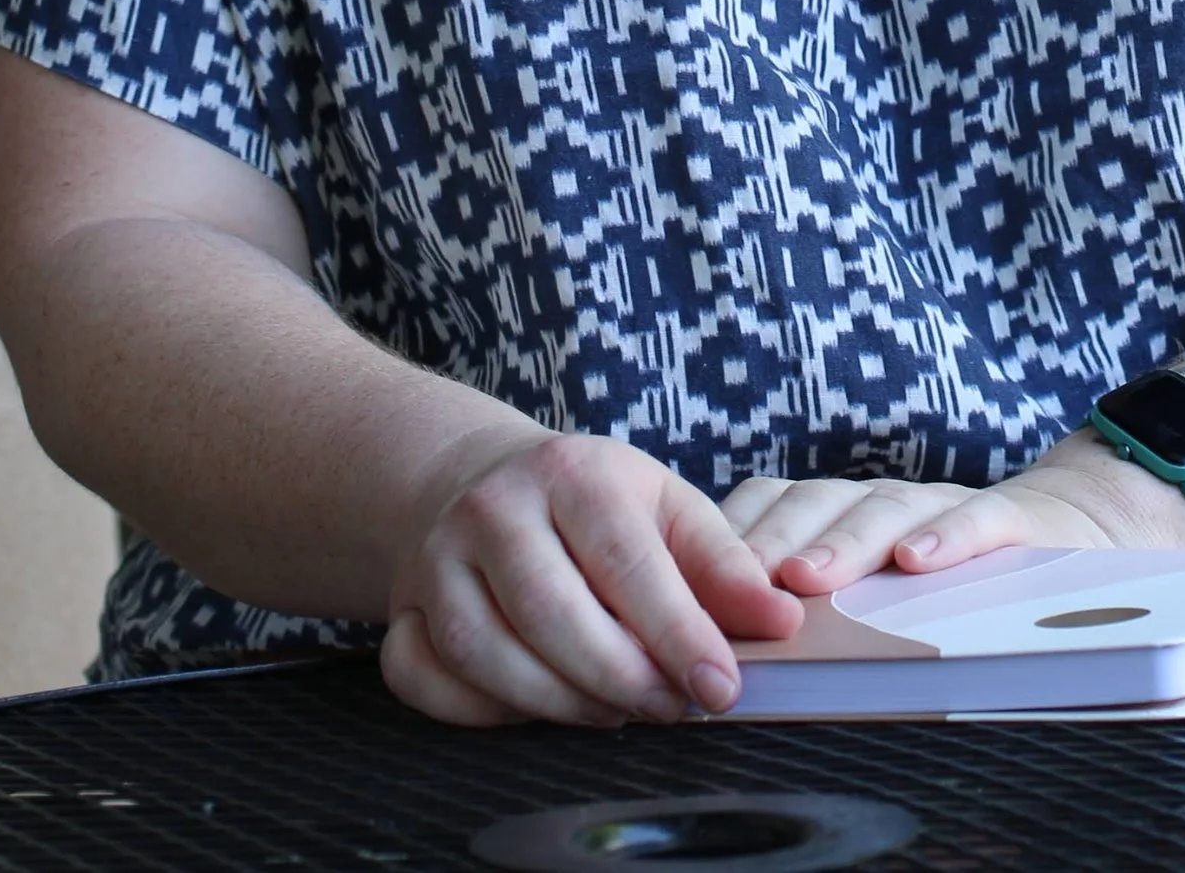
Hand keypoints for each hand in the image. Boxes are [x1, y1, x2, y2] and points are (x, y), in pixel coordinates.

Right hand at [382, 424, 803, 729]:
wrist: (482, 483)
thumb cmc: (594, 506)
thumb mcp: (666, 508)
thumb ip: (725, 565)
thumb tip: (783, 621)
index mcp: (572, 472)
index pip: (627, 562)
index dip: (678, 633)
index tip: (720, 688)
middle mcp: (495, 508)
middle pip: (552, 613)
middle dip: (621, 679)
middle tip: (670, 710)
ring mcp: (437, 558)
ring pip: (486, 654)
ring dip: (558, 704)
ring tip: (616, 712)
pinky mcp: (401, 607)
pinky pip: (424, 679)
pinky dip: (478, 712)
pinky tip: (533, 709)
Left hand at [722, 436, 1184, 595]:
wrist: (1080, 528)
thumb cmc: (955, 575)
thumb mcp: (879, 586)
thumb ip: (815, 603)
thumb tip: (713, 651)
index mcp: (840, 515)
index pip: (770, 509)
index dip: (726, 538)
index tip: (686, 580)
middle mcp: (885, 502)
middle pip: (814, 505)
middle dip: (768, 541)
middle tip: (733, 583)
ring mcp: (945, 505)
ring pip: (883, 508)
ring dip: (840, 540)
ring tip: (806, 576)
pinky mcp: (1014, 518)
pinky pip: (979, 518)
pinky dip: (947, 536)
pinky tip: (920, 559)